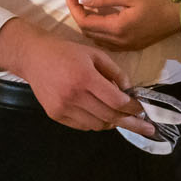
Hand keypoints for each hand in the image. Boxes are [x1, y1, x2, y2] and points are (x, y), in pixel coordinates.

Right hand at [0, 18, 147, 133]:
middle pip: (109, 117)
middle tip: (147, 128)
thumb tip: (130, 92)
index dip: (133, 108)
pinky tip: (102, 116)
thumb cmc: (66, 52)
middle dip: (131, 122)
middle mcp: (74, 95)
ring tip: (122, 119)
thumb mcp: (95, 54)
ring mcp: (63, 107)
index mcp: (85, 77)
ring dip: (113, 123)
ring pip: (97, 125)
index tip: (143, 110)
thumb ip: (115, 72)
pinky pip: (83, 126)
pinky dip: (96, 123)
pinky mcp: (55, 115)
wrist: (34, 57)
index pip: (116, 101)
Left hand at [67, 0, 180, 51]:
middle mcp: (119, 42)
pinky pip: (107, 42)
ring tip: (85, 6)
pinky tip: (100, 18)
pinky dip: (98, 31)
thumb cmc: (158, 0)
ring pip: (96, 39)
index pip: (85, 22)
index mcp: (117, 28)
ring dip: (88, 24)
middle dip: (78, 15)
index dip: (74, 8)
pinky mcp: (132, 47)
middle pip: (88, 32)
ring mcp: (125, 47)